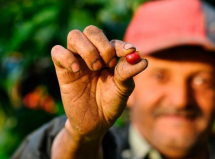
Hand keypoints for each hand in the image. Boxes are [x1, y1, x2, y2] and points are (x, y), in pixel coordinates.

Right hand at [51, 25, 147, 140]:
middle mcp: (92, 55)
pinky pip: (57, 52)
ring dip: (87, 49)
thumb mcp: (123, 89)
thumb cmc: (111, 104)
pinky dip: (66, 57)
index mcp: (108, 57)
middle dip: (102, 45)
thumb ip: (129, 73)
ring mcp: (77, 61)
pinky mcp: (63, 70)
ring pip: (74, 35)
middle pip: (91, 30)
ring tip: (95, 67)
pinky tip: (76, 70)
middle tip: (109, 63)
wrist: (95, 122)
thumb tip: (143, 60)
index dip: (119, 45)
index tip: (129, 52)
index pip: (111, 40)